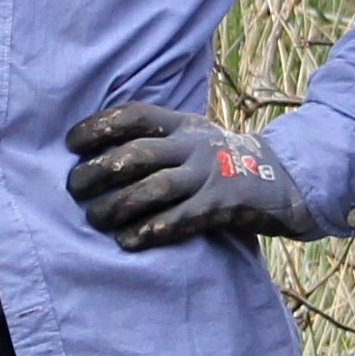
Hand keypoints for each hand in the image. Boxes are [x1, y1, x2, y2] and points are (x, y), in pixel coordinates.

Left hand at [66, 105, 322, 248]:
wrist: (283, 181)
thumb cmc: (221, 163)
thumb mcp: (193, 138)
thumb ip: (157, 140)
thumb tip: (96, 154)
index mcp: (183, 123)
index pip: (135, 115)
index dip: (99, 126)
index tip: (71, 143)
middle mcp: (194, 144)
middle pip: (137, 154)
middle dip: (98, 172)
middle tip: (74, 189)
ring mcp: (210, 174)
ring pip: (155, 188)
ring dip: (118, 205)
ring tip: (95, 219)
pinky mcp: (222, 205)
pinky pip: (181, 218)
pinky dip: (151, 230)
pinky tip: (128, 240)